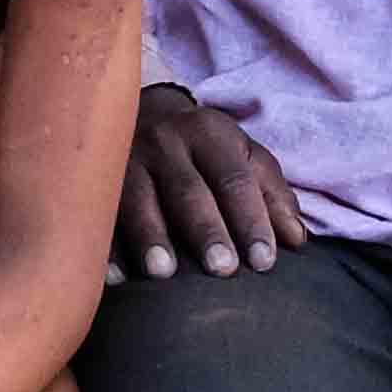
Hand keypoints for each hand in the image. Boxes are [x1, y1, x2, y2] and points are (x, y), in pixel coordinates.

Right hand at [116, 85, 300, 280]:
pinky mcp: (94, 180)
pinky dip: (106, 248)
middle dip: (205, 230)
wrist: (140, 113)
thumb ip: (272, 195)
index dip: (251, 219)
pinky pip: (99, 216)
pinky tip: (116, 278)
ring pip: (137, 200)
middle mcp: (165, 142)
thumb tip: (297, 240)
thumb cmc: (204, 150)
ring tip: (163, 273)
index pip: (234, 179)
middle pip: (188, 190)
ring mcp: (125, 160)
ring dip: (150, 236)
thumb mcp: (243, 157)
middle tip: (221, 268)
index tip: (264, 260)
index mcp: (208, 134)